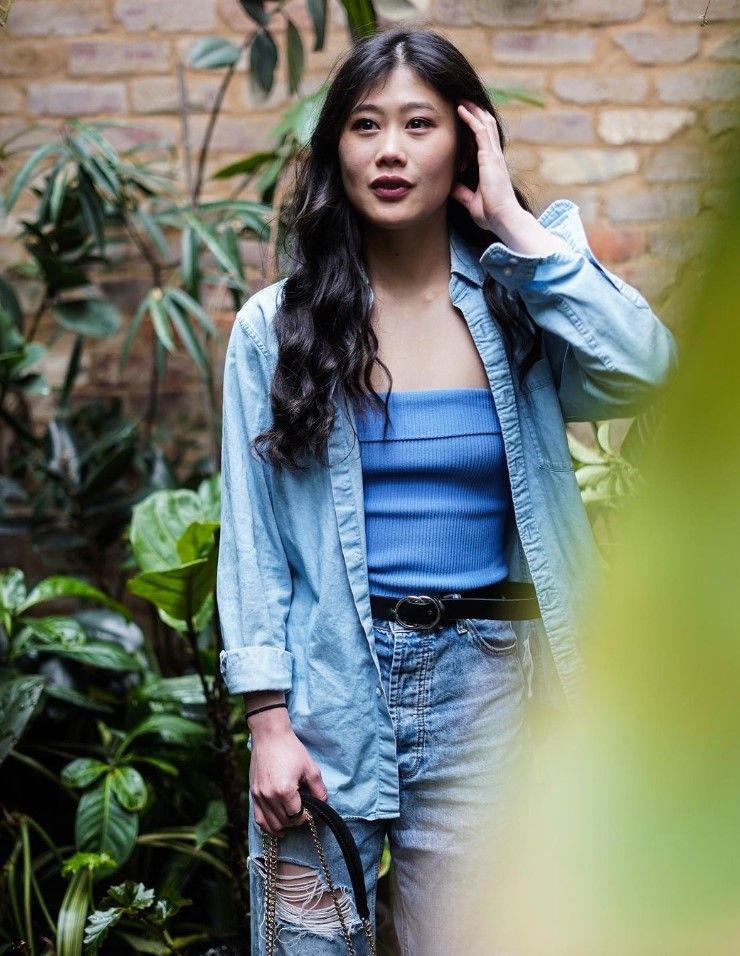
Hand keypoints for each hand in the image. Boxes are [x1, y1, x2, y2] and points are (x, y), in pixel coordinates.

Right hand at [249, 725, 328, 836]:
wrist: (269, 736)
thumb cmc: (291, 749)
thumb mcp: (310, 768)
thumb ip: (319, 789)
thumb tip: (323, 804)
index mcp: (285, 791)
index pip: (297, 816)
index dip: (307, 815)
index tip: (311, 809)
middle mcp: (269, 797)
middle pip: (285, 821)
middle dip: (296, 820)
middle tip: (303, 811)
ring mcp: (259, 796)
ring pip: (271, 824)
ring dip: (283, 825)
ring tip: (292, 818)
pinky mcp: (253, 794)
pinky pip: (259, 819)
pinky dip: (268, 826)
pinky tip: (277, 826)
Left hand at [450, 101, 519, 231]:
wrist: (503, 219)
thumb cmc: (491, 214)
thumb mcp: (471, 201)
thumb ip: (462, 193)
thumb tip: (451, 186)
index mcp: (492, 166)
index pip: (485, 140)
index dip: (477, 126)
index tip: (466, 117)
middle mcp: (495, 157)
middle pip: (487, 126)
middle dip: (476, 112)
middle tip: (464, 101)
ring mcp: (494, 155)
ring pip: (484, 124)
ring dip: (473, 110)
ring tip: (462, 98)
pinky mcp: (490, 157)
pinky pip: (480, 131)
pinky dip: (471, 118)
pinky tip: (461, 110)